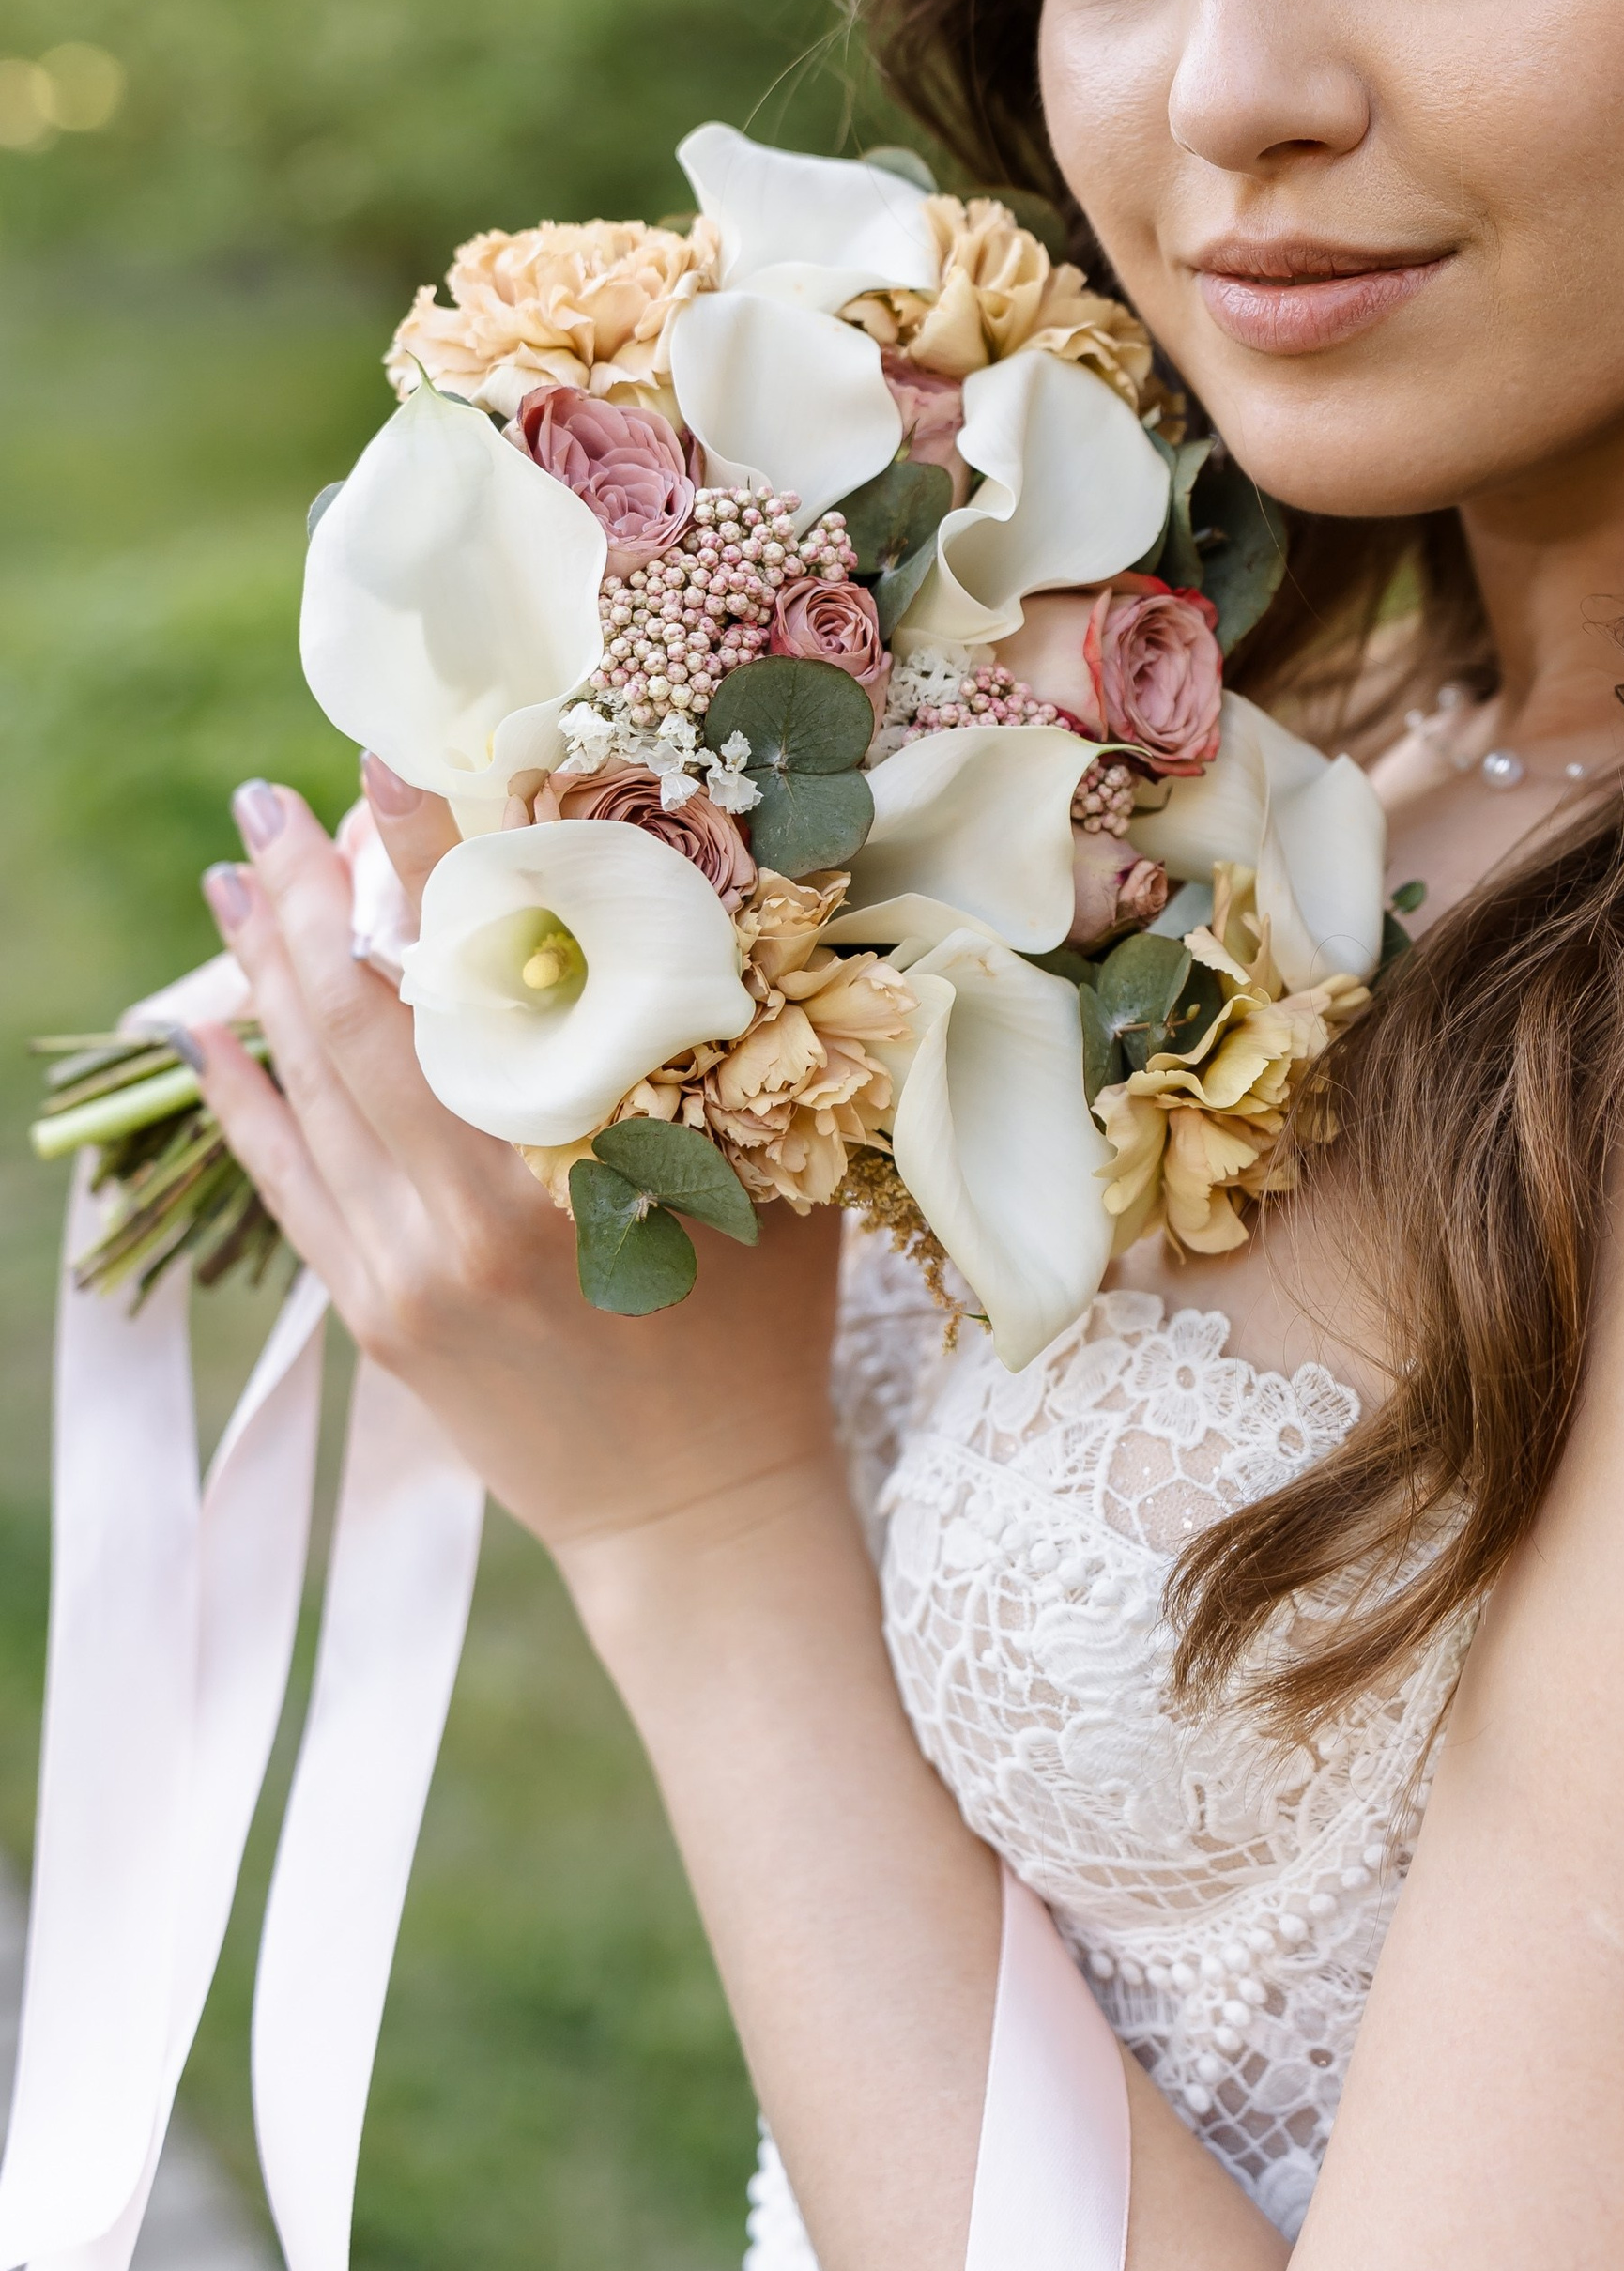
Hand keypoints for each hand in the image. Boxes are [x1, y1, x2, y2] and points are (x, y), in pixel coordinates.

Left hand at [188, 776, 842, 1558]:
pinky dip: (243, 1092)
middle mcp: (466, 1211)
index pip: (477, 968)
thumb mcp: (766, 1170)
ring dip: (263, 969)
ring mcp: (401, 1267)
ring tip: (242, 870)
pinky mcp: (369, 1310)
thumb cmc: (759, 1332)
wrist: (693, 1514)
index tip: (385, 756)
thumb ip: (728, 1041)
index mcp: (574, 1164)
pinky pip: (284, 1176)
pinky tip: (210, 1024)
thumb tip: (721, 879)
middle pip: (357, 1016)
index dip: (427, 856)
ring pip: (306, 1085)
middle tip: (275, 795)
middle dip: (311, 892)